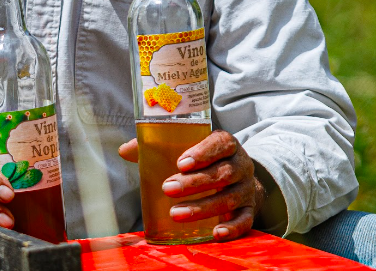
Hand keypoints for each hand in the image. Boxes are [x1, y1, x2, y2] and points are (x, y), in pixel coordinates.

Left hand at [118, 130, 264, 240]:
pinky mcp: (250, 210)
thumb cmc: (205, 162)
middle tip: (168, 188)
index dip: (203, 152)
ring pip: (229, 198)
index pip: (220, 143)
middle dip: (194, 183)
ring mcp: (247, 188)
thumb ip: (158, 147)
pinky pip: (245, 220)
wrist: (240, 179)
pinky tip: (215, 232)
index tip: (181, 162)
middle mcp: (241, 164)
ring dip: (202, 207)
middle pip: (222, 173)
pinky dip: (232, 227)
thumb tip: (124, 150)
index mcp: (226, 144)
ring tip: (176, 214)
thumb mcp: (188, 149)